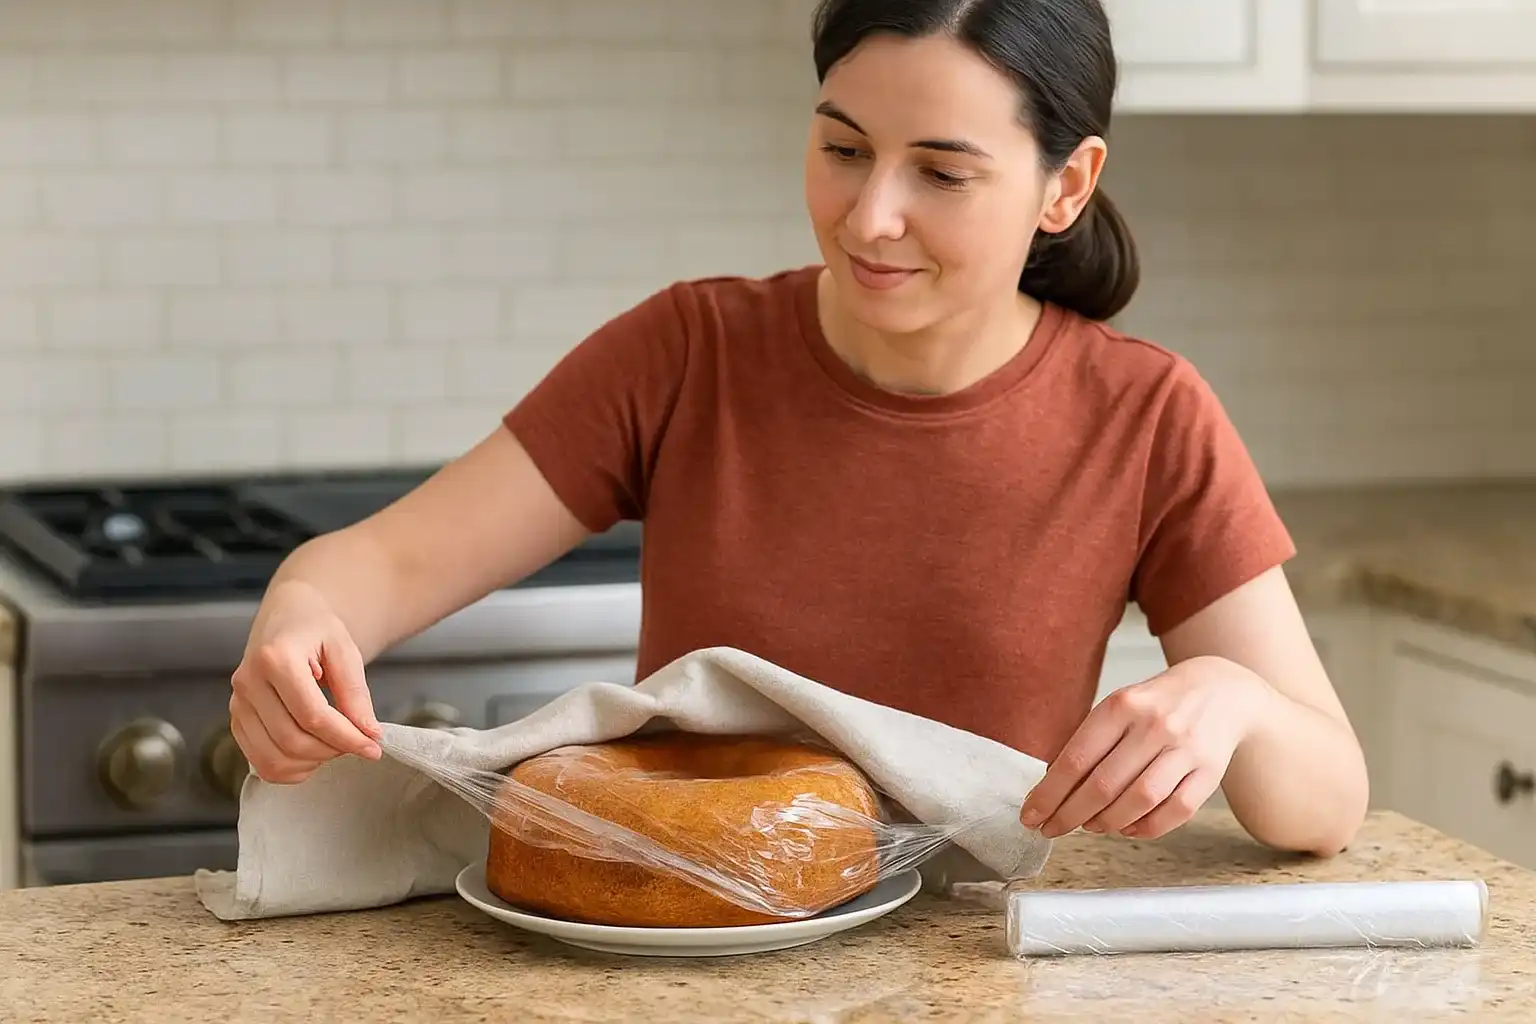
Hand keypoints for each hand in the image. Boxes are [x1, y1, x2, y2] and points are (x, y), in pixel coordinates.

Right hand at [229, 580, 383, 783]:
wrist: (287, 618)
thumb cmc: (317, 630)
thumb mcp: (345, 650)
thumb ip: (355, 692)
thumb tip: (369, 733)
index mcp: (275, 658)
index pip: (313, 716)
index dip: (347, 738)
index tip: (374, 747)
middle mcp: (248, 683)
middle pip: (292, 740)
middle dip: (332, 750)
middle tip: (357, 742)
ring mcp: (237, 704)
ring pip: (273, 758)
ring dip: (313, 763)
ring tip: (335, 745)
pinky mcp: (236, 721)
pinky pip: (260, 763)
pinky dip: (291, 769)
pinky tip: (313, 753)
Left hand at [1019, 656, 1273, 840]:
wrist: (1221, 690)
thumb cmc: (1157, 705)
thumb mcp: (1119, 707)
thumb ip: (1090, 742)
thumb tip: (1052, 788)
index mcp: (1122, 706)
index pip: (1076, 758)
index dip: (1049, 793)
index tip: (1031, 815)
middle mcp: (1154, 725)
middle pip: (1103, 784)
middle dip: (1070, 815)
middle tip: (1051, 829)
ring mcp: (1185, 749)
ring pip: (1139, 800)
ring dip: (1107, 823)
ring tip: (1090, 826)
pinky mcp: (1210, 771)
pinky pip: (1176, 811)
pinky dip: (1147, 828)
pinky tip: (1128, 828)